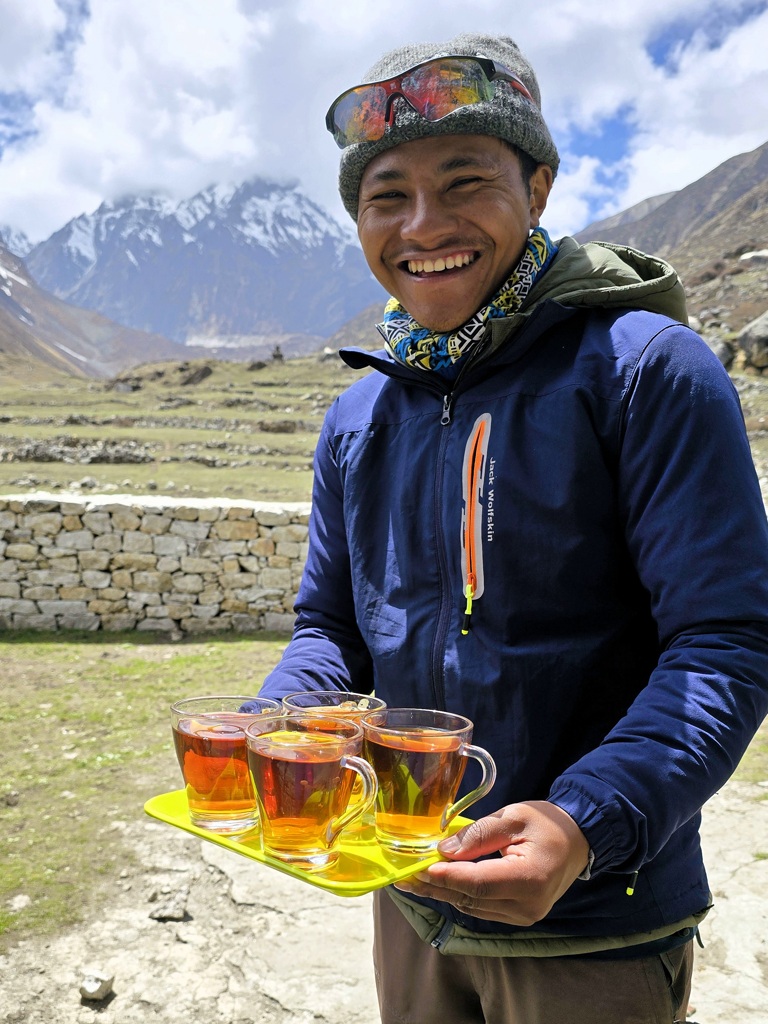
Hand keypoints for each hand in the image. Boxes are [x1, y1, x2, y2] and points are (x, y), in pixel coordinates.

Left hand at [394, 801, 590, 926]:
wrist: (578, 840)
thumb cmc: (547, 823)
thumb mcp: (514, 816)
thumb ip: (480, 834)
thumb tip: (444, 850)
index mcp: (530, 878)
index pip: (479, 883)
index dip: (447, 877)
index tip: (419, 869)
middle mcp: (527, 905)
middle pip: (471, 898)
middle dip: (435, 886)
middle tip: (404, 876)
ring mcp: (524, 915)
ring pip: (473, 907)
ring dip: (442, 893)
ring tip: (413, 880)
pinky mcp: (519, 916)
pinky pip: (482, 908)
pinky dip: (459, 895)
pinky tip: (438, 884)